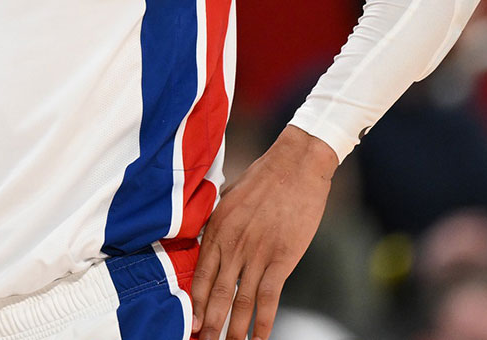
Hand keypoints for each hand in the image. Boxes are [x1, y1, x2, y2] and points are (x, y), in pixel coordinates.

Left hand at [191, 125, 336, 339]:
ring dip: (233, 329)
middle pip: (215, 294)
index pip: (199, 276)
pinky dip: (263, 322)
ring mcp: (256, 253)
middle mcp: (232, 244)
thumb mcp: (229, 198)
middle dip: (208, 324)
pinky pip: (269, 297)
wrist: (297, 165)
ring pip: (240, 301)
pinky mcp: (282, 258)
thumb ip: (219, 224)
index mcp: (216, 230)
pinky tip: (259, 338)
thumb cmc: (264, 179)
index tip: (189, 324)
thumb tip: (210, 243)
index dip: (194, 304)